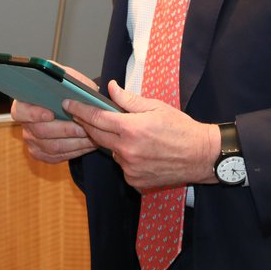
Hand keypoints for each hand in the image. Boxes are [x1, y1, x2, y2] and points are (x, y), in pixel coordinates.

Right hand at [10, 64, 99, 163]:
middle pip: (40, 131)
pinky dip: (75, 151)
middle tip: (83, 127)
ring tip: (92, 136)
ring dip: (74, 142)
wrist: (71, 105)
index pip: (19, 111)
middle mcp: (25, 124)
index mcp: (24, 103)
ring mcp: (32, 141)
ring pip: (52, 147)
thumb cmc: (67, 90)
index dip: (33, 114)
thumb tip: (74, 89)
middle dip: (65, 130)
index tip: (50, 114)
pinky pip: (58, 157)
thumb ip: (69, 81)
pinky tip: (88, 144)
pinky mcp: (41, 154)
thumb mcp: (69, 79)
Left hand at [64, 80, 218, 190]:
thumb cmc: (181, 128)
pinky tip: (141, 152)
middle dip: (87, 124)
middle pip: (96, 136)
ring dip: (112, 142)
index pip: (97, 118)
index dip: (80, 110)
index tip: (68, 104)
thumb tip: (111, 88)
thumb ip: (129, 100)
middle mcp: (127, 150)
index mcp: (131, 128)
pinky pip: (123, 166)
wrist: (201, 156)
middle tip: (80, 115)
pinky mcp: (135, 181)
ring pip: (111, 152)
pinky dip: (126, 157)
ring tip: (128, 135)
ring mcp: (130, 168)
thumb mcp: (156, 107)